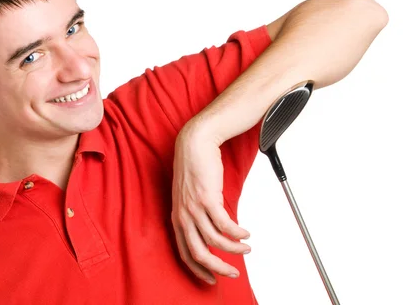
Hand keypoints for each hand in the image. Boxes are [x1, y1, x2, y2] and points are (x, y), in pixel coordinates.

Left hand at [171, 123, 251, 284]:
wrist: (195, 144)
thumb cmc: (194, 167)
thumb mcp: (189, 196)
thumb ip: (197, 215)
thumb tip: (213, 235)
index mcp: (176, 217)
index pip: (185, 252)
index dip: (199, 269)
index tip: (213, 278)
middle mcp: (182, 216)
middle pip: (199, 253)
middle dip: (218, 268)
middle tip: (233, 274)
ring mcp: (193, 208)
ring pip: (215, 241)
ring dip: (234, 249)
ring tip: (246, 248)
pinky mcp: (207, 198)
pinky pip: (225, 225)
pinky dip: (238, 234)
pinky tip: (246, 234)